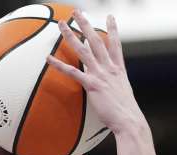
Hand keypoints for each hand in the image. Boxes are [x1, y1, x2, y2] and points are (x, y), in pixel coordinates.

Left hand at [46, 11, 145, 134]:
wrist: (129, 120)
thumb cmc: (125, 113)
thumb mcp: (121, 94)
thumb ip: (114, 85)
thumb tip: (107, 85)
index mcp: (118, 69)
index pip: (115, 44)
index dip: (113, 29)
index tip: (110, 16)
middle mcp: (110, 68)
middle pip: (96, 40)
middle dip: (86, 25)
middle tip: (78, 12)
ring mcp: (101, 75)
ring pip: (83, 50)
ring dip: (71, 36)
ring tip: (61, 25)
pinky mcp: (92, 85)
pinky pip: (72, 72)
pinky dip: (59, 64)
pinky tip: (48, 58)